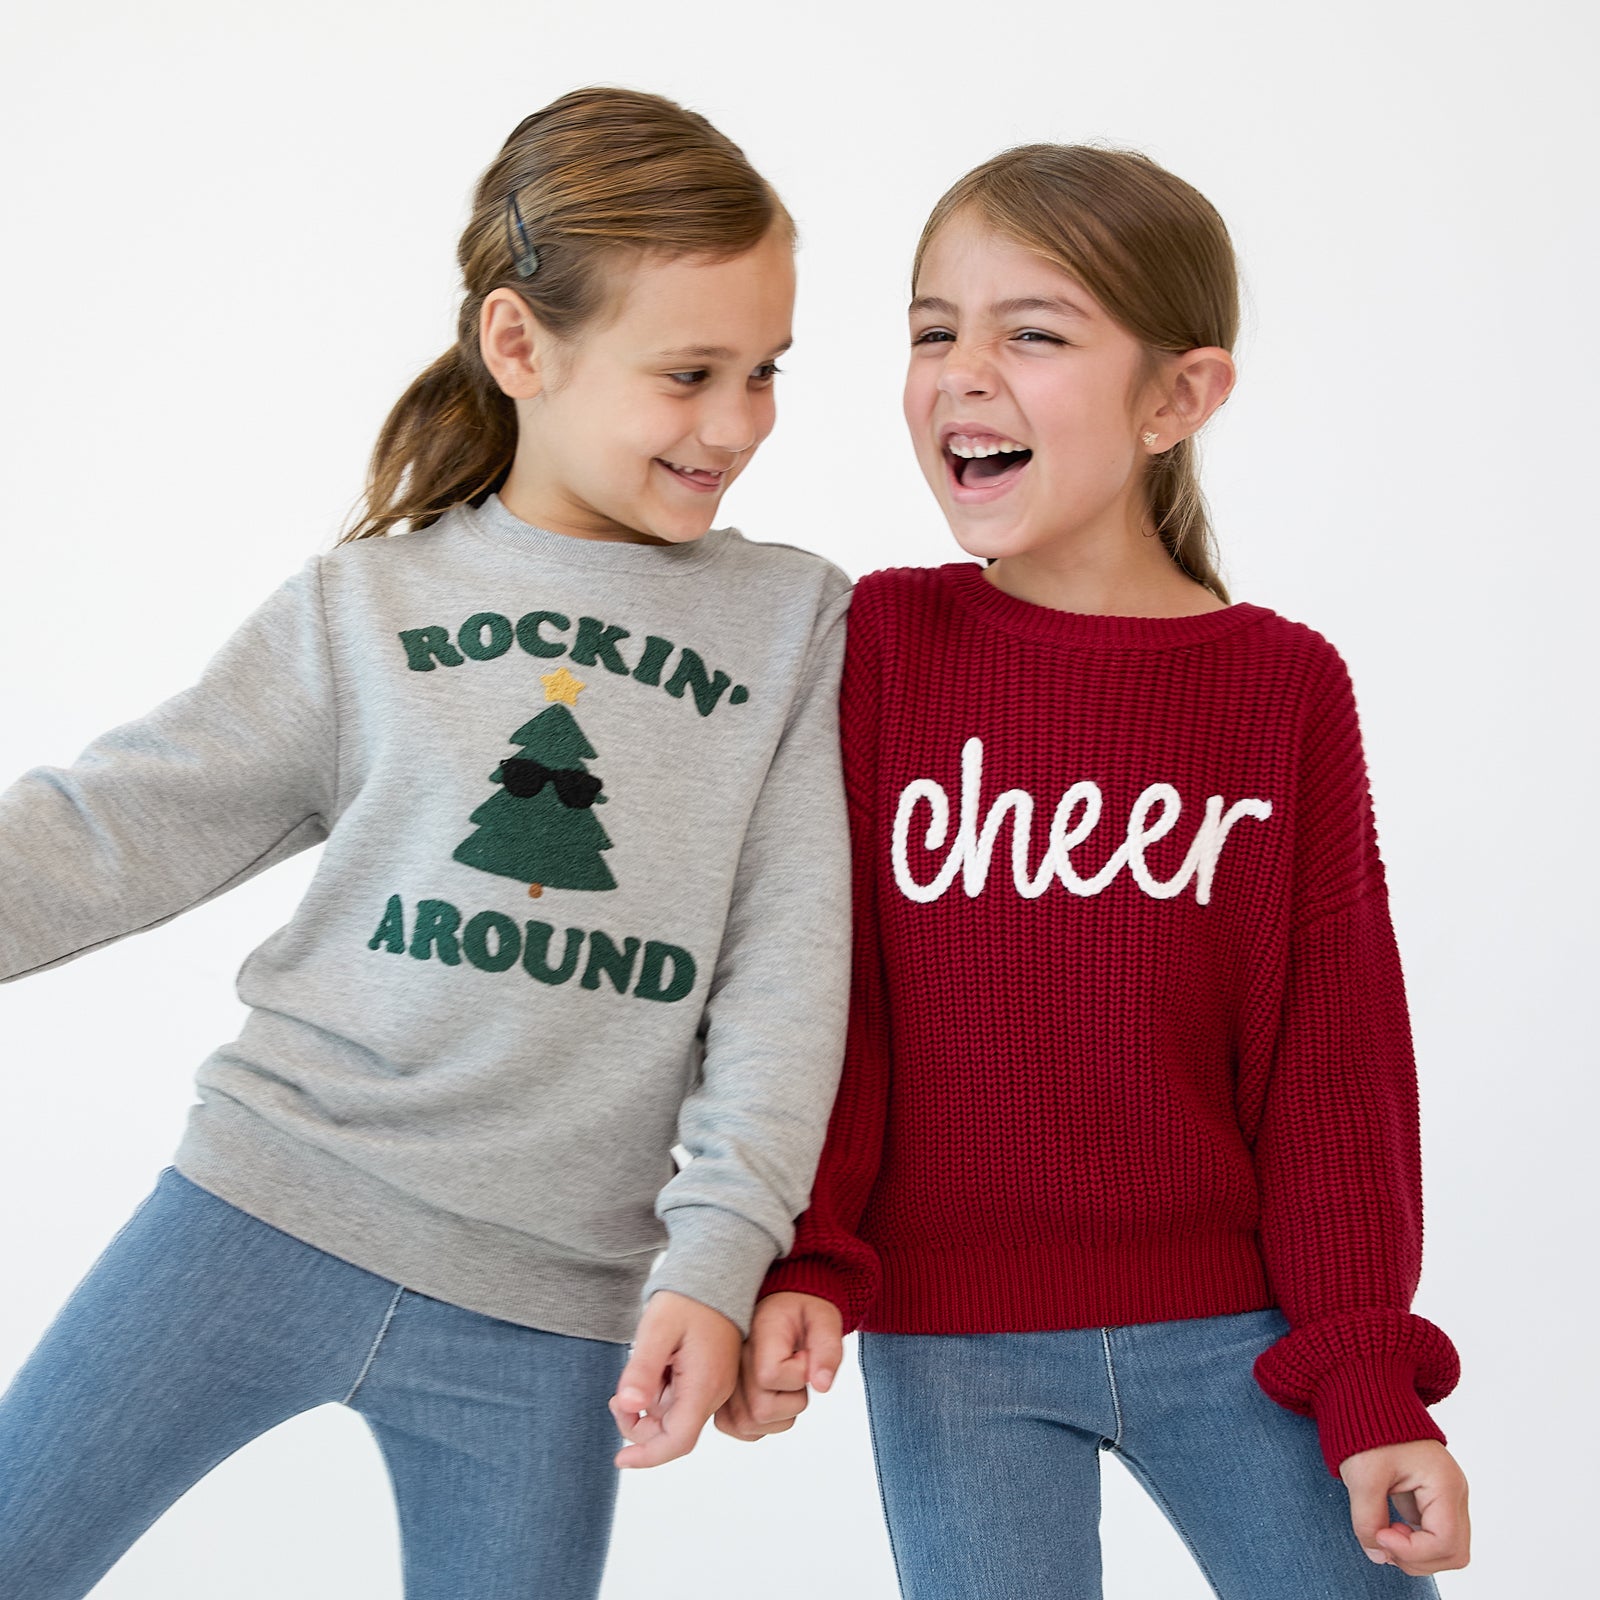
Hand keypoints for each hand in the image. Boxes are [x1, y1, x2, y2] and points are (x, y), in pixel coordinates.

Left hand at [608, 1290, 741, 1468]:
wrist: (717, 1272)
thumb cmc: (687, 1298)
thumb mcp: (658, 1330)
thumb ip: (642, 1369)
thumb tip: (628, 1406)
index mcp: (704, 1386)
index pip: (677, 1441)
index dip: (646, 1456)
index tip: (618, 1459)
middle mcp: (714, 1392)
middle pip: (673, 1432)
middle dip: (639, 1424)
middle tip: (619, 1395)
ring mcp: (715, 1385)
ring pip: (674, 1416)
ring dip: (648, 1407)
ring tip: (638, 1370)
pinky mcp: (711, 1376)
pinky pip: (681, 1399)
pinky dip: (660, 1393)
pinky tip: (654, 1366)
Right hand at [715, 1291, 843, 1441]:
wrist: (783, 1308)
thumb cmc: (802, 1313)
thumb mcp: (824, 1318)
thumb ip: (827, 1348)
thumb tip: (822, 1386)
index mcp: (756, 1334)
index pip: (768, 1375)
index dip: (798, 1374)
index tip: (804, 1355)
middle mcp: (731, 1359)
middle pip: (760, 1409)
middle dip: (793, 1398)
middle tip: (797, 1371)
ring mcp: (723, 1381)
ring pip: (750, 1425)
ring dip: (780, 1413)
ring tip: (784, 1383)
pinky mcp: (723, 1401)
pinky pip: (742, 1430)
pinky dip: (764, 1423)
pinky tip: (773, 1397)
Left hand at [1339, 1439, 1470, 1575]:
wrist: (1367, 1399)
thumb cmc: (1367, 1430)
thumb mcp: (1362, 1476)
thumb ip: (1368, 1520)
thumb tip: (1377, 1556)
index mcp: (1445, 1483)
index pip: (1445, 1542)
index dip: (1411, 1551)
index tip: (1379, 1535)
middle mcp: (1455, 1492)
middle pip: (1454, 1552)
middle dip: (1417, 1558)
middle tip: (1382, 1539)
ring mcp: (1448, 1497)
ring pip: (1448, 1549)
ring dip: (1416, 1554)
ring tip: (1384, 1533)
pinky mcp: (1435, 1500)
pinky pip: (1435, 1536)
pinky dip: (1414, 1543)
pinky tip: (1389, 1529)